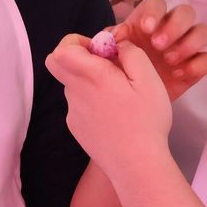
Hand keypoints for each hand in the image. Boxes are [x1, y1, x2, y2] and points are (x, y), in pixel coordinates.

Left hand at [47, 33, 175, 175]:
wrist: (136, 164)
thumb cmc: (146, 120)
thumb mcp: (148, 79)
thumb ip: (131, 53)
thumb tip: (117, 45)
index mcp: (91, 76)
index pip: (61, 50)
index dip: (76, 42)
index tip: (99, 49)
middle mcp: (75, 93)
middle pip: (58, 65)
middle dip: (77, 57)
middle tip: (105, 66)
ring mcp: (73, 112)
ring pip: (72, 85)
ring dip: (89, 81)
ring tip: (119, 96)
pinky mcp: (76, 128)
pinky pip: (79, 105)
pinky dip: (92, 102)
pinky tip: (114, 115)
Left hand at [111, 0, 206, 100]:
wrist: (128, 110)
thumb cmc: (117, 78)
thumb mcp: (107, 59)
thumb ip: (109, 43)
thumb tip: (115, 34)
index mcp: (146, 24)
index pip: (156, 4)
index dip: (154, 12)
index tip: (146, 28)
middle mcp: (169, 31)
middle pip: (185, 13)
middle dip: (174, 27)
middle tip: (158, 46)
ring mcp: (185, 49)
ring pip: (202, 31)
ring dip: (188, 44)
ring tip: (169, 61)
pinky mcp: (194, 69)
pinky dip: (197, 65)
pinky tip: (179, 75)